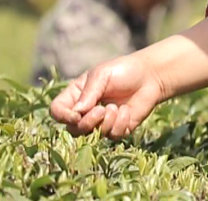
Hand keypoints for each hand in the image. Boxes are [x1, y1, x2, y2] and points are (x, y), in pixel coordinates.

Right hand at [50, 53, 166, 139]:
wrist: (150, 76)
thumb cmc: (123, 71)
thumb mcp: (102, 75)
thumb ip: (89, 93)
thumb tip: (77, 113)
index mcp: (76, 95)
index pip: (57, 111)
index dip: (62, 116)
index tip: (76, 114)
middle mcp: (85, 111)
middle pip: (73, 129)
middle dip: (87, 123)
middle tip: (101, 109)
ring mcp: (101, 122)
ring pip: (93, 135)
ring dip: (106, 122)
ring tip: (116, 107)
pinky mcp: (118, 129)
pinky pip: (113, 136)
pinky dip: (119, 124)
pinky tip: (126, 111)